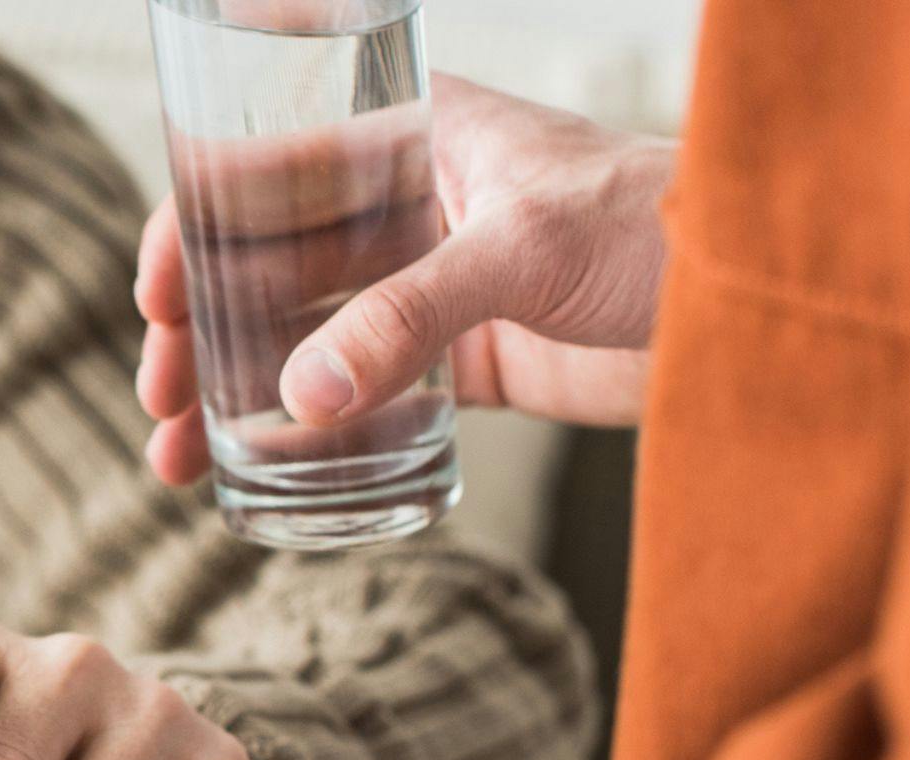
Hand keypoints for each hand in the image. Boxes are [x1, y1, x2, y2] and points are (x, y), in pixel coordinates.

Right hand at [136, 73, 677, 483]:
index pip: (264, 168)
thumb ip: (408, 319)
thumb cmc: (660, 225)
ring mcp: (426, 286)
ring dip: (232, 395)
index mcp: (407, 138)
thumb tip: (299, 403)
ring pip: (297, 337)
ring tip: (179, 459)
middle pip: (261, 265)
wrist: (757, 300)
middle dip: (197, 333)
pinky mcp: (459, 360)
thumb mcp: (518, 253)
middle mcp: (403, 206)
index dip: (192, 229)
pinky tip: (254, 471)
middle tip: (160, 400)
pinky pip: (356, 396)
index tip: (153, 299)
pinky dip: (302, 433)